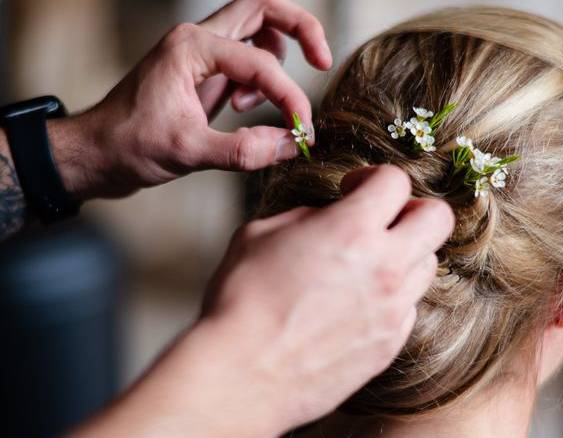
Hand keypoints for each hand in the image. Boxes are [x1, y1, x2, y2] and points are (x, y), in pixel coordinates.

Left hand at [51, 0, 331, 199]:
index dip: (290, 98)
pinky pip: (246, 57)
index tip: (302, 132)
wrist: (96, 154)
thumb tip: (290, 145)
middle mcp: (197, 39)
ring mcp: (200, 53)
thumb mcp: (188, 153)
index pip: (261, 63)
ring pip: (257, 28)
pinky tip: (241, 108)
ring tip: (253, 103)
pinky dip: (259, 76)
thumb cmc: (129, 146)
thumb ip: (243, 151)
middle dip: (300, 29)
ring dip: (275, 61)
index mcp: (191, 47)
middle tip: (322, 60)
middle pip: (263, 7)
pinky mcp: (203, 72)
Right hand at [196, 166, 454, 428]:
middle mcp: (385, 267)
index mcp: (351, 230)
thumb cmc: (241, 302)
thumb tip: (327, 218)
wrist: (243, 375)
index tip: (354, 189)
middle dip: (413, 210)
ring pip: (428, 265)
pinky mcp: (390, 345)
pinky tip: (358, 304)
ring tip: (368, 265)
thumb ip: (306, 217)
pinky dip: (392, 297)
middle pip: (438, 219)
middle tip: (382, 220)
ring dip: (405, 255)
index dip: (374, 178)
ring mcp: (393, 309)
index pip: (397, 181)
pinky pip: (409, 307)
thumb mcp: (260, 234)